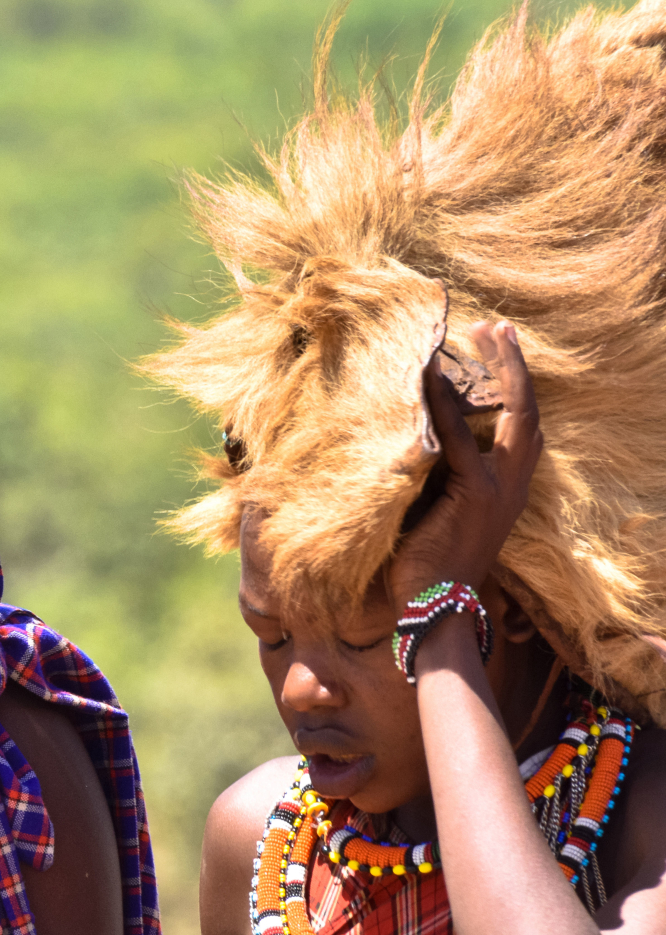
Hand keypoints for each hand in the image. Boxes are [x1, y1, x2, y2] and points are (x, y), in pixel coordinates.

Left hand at [389, 320, 541, 612]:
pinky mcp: (473, 496)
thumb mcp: (435, 508)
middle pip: (527, 410)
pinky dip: (448, 406)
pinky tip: (433, 378)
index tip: (499, 345)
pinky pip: (461, 440)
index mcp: (506, 488)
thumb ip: (435, 472)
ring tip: (479, 333)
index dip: (515, 385)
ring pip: (513, 415)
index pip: (521, 425)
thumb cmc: (424, 565)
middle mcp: (512, 484)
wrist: (432, 608)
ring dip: (496, 370)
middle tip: (494, 326)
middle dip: (513, 365)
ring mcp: (497, 489)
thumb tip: (407, 431)